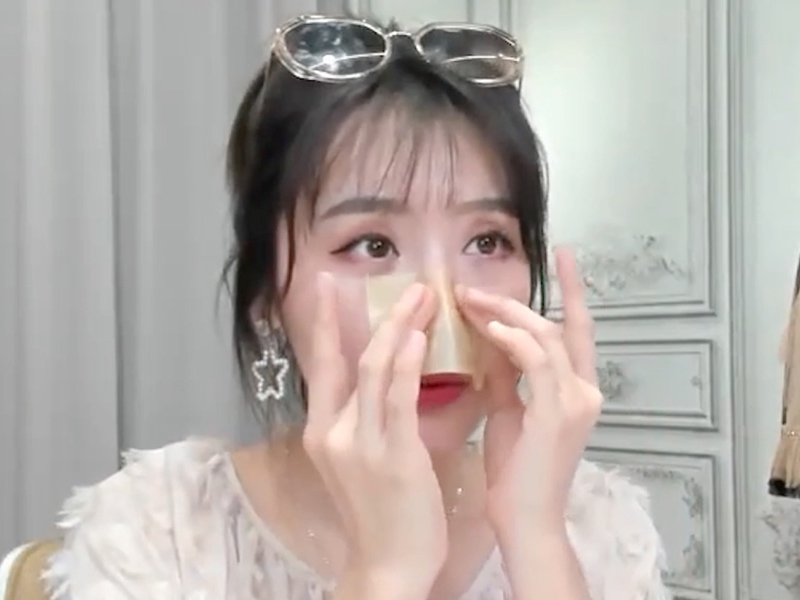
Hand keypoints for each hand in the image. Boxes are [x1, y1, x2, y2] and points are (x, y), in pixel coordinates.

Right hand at [302, 273, 446, 590]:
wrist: (389, 566)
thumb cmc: (382, 514)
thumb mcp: (363, 461)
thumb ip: (369, 419)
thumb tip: (390, 376)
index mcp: (323, 431)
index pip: (324, 365)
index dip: (328, 323)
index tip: (330, 286)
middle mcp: (333, 431)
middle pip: (353, 358)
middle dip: (380, 315)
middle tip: (403, 283)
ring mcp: (359, 443)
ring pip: (375, 369)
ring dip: (401, 327)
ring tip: (423, 296)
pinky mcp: (392, 456)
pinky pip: (397, 399)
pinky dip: (407, 363)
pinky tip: (420, 336)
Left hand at [457, 248, 601, 537]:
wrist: (524, 519)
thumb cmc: (515, 471)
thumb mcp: (509, 410)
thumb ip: (505, 373)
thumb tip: (488, 337)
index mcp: (576, 389)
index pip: (576, 329)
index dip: (571, 289)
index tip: (560, 253)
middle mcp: (586, 390)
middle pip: (558, 325)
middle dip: (514, 300)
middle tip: (471, 287)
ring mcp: (577, 401)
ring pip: (547, 336)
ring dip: (505, 313)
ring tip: (469, 301)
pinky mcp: (559, 413)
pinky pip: (538, 360)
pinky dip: (513, 339)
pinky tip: (486, 328)